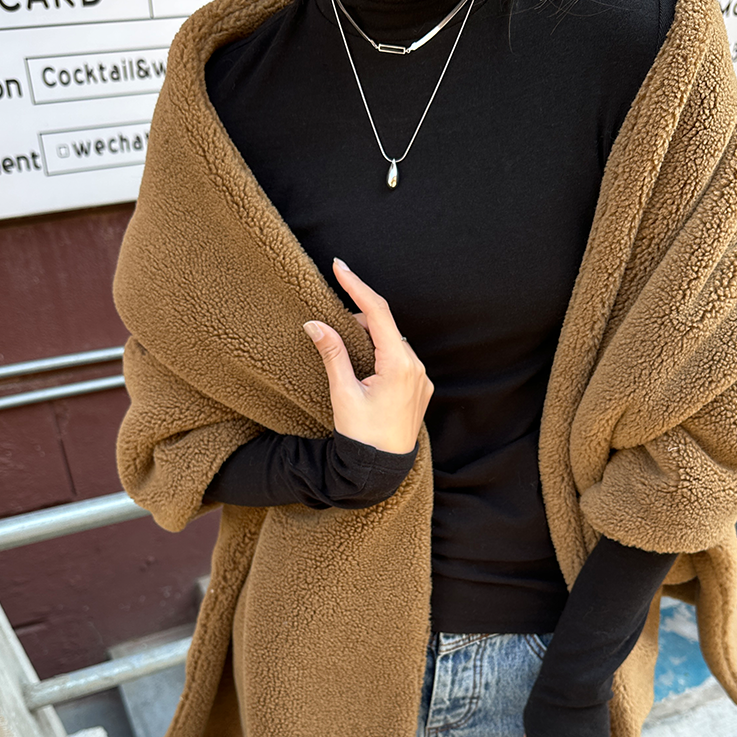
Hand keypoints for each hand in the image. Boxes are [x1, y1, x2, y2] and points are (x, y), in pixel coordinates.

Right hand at [302, 259, 432, 454]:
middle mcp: (416, 367)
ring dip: (370, 338)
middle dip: (358, 317)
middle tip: (331, 320)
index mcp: (399, 364)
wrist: (382, 471)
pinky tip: (365, 366)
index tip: (339, 265)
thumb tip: (314, 323)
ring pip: (393, 343)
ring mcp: (421, 379)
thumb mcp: (343, 393)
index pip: (376, 312)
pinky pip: (401, 360)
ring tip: (345, 348)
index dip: (356, 285)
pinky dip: (382, 354)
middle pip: (385, 326)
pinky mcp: (421, 389)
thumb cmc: (361, 435)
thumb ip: (332, 354)